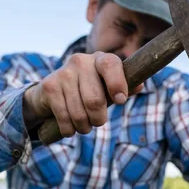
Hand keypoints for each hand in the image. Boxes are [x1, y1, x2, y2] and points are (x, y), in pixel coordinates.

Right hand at [23, 52, 142, 134]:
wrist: (51, 93)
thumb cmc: (89, 91)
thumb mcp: (108, 89)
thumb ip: (125, 87)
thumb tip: (139, 85)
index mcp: (100, 59)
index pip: (111, 64)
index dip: (117, 84)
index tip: (120, 101)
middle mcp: (81, 61)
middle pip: (95, 100)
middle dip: (98, 119)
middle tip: (97, 122)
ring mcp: (63, 72)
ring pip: (79, 113)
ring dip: (83, 127)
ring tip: (83, 126)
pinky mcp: (49, 86)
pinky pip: (64, 117)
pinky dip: (69, 129)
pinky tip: (69, 127)